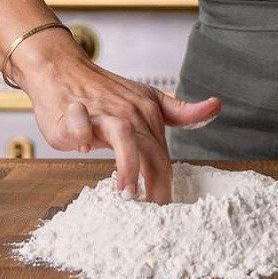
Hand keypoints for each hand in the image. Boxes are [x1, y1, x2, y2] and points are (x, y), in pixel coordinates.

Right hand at [10, 31, 219, 203]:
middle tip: (152, 209)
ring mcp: (101, 111)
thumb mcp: (145, 98)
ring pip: (124, 136)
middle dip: (154, 182)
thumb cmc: (103, 90)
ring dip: (128, 165)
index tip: (163, 204)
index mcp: (147, 110)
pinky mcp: (73, 112)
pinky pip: (81, 124)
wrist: (62, 69)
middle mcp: (128, 110)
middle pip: (149, 149)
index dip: (164, 181)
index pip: (162, 152)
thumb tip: (215, 106)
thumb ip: (178, 110)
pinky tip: (85, 149)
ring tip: (127, 192)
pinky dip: (83, 135)